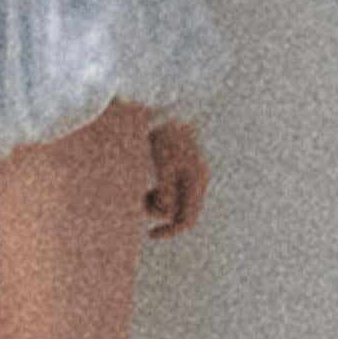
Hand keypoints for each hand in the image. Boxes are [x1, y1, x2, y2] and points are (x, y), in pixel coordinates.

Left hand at [145, 118, 209, 237]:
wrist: (165, 104)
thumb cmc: (164, 133)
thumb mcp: (163, 165)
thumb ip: (166, 192)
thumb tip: (165, 213)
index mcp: (198, 179)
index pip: (187, 219)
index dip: (169, 232)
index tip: (149, 234)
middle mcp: (198, 177)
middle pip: (180, 210)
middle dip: (158, 211)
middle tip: (139, 201)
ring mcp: (190, 170)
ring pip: (173, 199)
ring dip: (155, 200)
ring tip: (140, 188)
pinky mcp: (179, 163)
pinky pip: (169, 187)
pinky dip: (156, 188)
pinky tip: (143, 179)